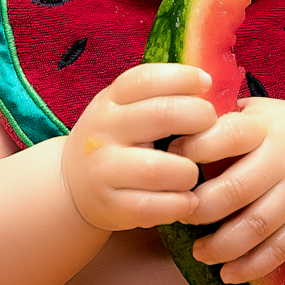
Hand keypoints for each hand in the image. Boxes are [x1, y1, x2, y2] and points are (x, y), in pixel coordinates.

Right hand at [63, 63, 217, 231]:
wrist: (73, 184)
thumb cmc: (117, 140)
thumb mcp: (126, 109)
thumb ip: (159, 96)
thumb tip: (209, 84)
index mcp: (111, 99)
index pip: (147, 78)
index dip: (183, 77)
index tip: (207, 83)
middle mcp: (104, 130)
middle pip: (161, 115)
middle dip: (199, 118)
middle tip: (211, 128)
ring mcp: (104, 169)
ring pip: (156, 168)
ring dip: (188, 171)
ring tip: (195, 172)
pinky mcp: (111, 205)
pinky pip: (151, 207)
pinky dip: (179, 204)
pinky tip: (189, 200)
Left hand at [170, 98, 284, 283]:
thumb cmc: (275, 129)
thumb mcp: (252, 113)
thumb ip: (217, 122)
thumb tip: (165, 133)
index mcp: (264, 128)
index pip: (228, 136)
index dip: (194, 149)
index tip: (169, 159)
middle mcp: (283, 161)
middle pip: (238, 189)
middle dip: (201, 207)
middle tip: (179, 213)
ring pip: (258, 226)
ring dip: (222, 245)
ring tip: (198, 252)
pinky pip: (280, 250)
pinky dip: (252, 267)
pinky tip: (227, 274)